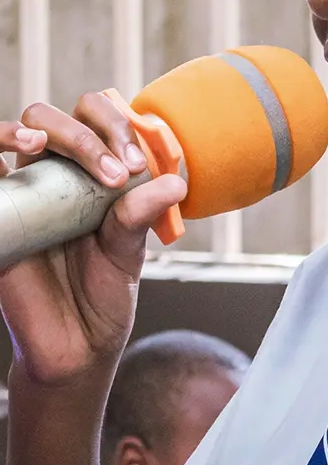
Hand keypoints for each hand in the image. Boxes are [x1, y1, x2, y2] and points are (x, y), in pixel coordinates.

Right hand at [0, 95, 186, 387]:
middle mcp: (51, 176)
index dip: (113, 124)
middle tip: (116, 172)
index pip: (93, 117)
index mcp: (90, 174)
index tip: (135, 163)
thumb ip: (141, 214)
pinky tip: (12, 157)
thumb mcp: (129, 252)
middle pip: (48, 118)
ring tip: (46, 147)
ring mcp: (20, 195)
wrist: (76, 347)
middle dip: (84, 132)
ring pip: (10, 135)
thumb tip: (173, 181)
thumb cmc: (104, 293)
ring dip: (30, 131)